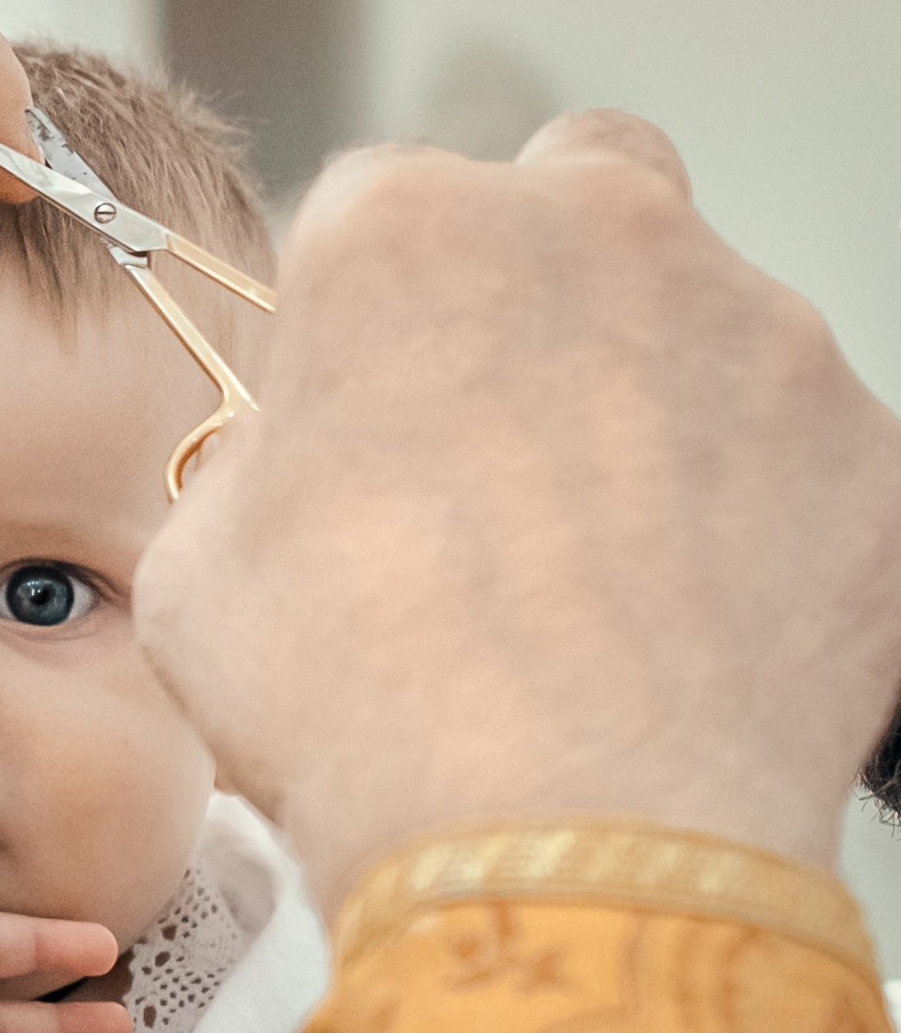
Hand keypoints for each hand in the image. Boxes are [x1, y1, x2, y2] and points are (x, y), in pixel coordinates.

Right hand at [136, 110, 900, 906]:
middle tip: (494, 428)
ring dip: (652, 407)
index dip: (362, 312)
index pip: (377, 203)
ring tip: (595, 574)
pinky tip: (685, 629)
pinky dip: (754, 518)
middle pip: (576, 196)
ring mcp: (760, 334)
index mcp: (405, 232)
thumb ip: (258, 466)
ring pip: (704, 325)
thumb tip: (298, 471)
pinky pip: (802, 457)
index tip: (358, 396)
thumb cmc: (362, 695)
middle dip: (538, 283)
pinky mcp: (873, 452)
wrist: (559, 836)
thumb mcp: (198, 566)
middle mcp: (598, 236)